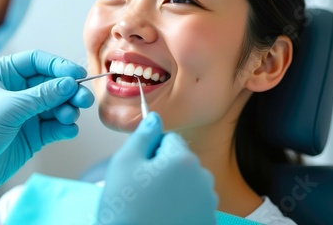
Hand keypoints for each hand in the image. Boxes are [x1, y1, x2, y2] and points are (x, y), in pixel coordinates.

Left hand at [0, 50, 94, 191]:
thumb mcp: (9, 107)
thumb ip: (42, 95)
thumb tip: (69, 83)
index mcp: (4, 73)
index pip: (37, 61)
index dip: (59, 66)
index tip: (78, 74)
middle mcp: (17, 90)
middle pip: (51, 83)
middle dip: (69, 90)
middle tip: (84, 99)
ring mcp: (26, 112)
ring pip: (56, 105)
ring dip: (67, 109)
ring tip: (69, 117)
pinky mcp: (33, 133)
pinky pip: (55, 125)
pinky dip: (64, 127)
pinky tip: (67, 130)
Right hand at [97, 112, 217, 224]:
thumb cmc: (125, 208)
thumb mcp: (124, 163)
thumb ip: (142, 136)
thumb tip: (154, 118)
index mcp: (182, 159)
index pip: (170, 139)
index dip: (151, 151)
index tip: (140, 169)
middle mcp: (202, 178)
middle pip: (181, 160)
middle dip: (164, 169)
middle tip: (143, 190)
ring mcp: (208, 202)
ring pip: (188, 182)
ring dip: (174, 188)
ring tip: (153, 206)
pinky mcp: (208, 220)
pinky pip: (194, 203)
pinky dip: (182, 207)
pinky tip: (164, 217)